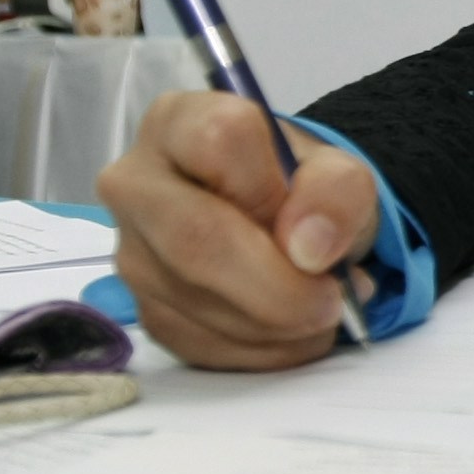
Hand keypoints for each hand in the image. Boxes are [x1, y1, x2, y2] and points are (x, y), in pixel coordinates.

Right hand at [101, 93, 379, 371]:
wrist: (287, 228)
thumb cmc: (301, 189)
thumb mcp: (341, 173)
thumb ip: (338, 191)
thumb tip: (308, 248)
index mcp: (178, 123)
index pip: (219, 140)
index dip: (275, 194)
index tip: (314, 231)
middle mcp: (136, 183)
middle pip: (195, 238)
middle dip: (277, 287)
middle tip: (330, 301)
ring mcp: (132, 252)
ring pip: (199, 301)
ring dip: (277, 324)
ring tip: (316, 309)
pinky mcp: (144, 310)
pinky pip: (200, 343)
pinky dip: (261, 349)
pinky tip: (286, 328)